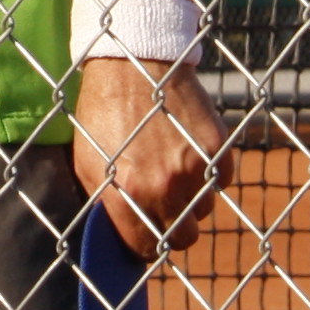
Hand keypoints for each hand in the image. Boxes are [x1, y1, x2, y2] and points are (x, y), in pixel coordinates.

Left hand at [71, 52, 228, 260]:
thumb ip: (109, 205)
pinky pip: (219, 179)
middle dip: (173, 228)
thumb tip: (123, 236)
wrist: (132, 62)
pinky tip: (186, 150)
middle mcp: (166, 186)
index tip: (145, 235)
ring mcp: (195, 167)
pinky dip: (207, 173)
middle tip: (163, 209)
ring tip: (171, 169)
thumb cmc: (103, 113)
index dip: (145, 244)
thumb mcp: (90, 163)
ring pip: (204, 209)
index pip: (148, 247)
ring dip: (190, 198)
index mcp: (129, 193)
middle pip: (184, 237)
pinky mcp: (217, 147)